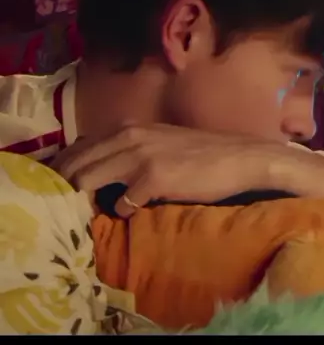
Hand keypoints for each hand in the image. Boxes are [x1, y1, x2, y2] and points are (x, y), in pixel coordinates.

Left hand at [51, 124, 323, 217]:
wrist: (241, 158)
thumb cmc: (202, 154)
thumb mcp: (159, 142)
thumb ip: (130, 150)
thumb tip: (102, 172)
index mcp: (127, 127)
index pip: (77, 147)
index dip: (63, 170)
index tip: (60, 189)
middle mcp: (128, 136)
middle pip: (74, 165)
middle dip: (63, 187)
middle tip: (66, 209)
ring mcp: (140, 156)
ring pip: (88, 181)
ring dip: (85, 201)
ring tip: (88, 216)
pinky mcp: (155, 178)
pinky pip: (121, 203)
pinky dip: (119, 212)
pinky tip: (131, 214)